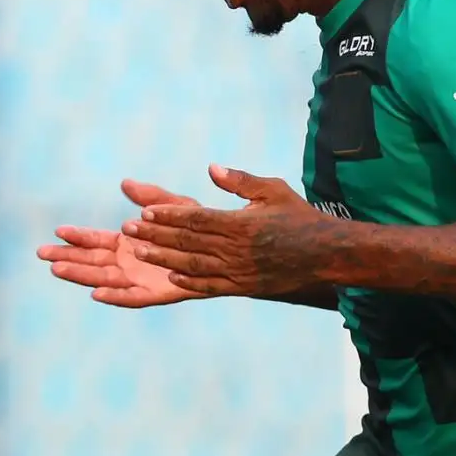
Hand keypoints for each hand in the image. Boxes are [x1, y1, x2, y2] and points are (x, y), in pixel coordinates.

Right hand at [38, 179, 201, 306]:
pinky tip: (96, 294)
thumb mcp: (176, 207)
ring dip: (81, 274)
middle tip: (41, 253)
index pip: (97, 240)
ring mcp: (142, 279)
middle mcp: (132, 263)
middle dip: (67, 257)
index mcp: (131, 243)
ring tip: (56, 269)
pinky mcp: (159, 293)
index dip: (77, 236)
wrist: (229, 250)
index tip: (58, 230)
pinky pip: (133, 297)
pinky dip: (115, 296)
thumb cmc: (203, 228)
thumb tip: (124, 183)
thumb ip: (152, 197)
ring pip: (105, 279)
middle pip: (92, 261)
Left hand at [125, 164, 331, 297]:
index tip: (144, 212)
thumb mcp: (272, 190)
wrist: (327, 255)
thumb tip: (212, 168)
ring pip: (194, 265)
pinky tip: (171, 276)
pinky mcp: (245, 286)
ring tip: (139, 252)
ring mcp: (240, 271)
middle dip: (155, 236)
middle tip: (128, 230)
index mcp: (241, 223)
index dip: (168, 216)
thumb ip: (240, 181)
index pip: (196, 219)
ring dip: (164, 258)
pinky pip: (212, 286)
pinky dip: (190, 282)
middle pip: (188, 242)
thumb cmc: (300, 217)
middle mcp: (237, 249)